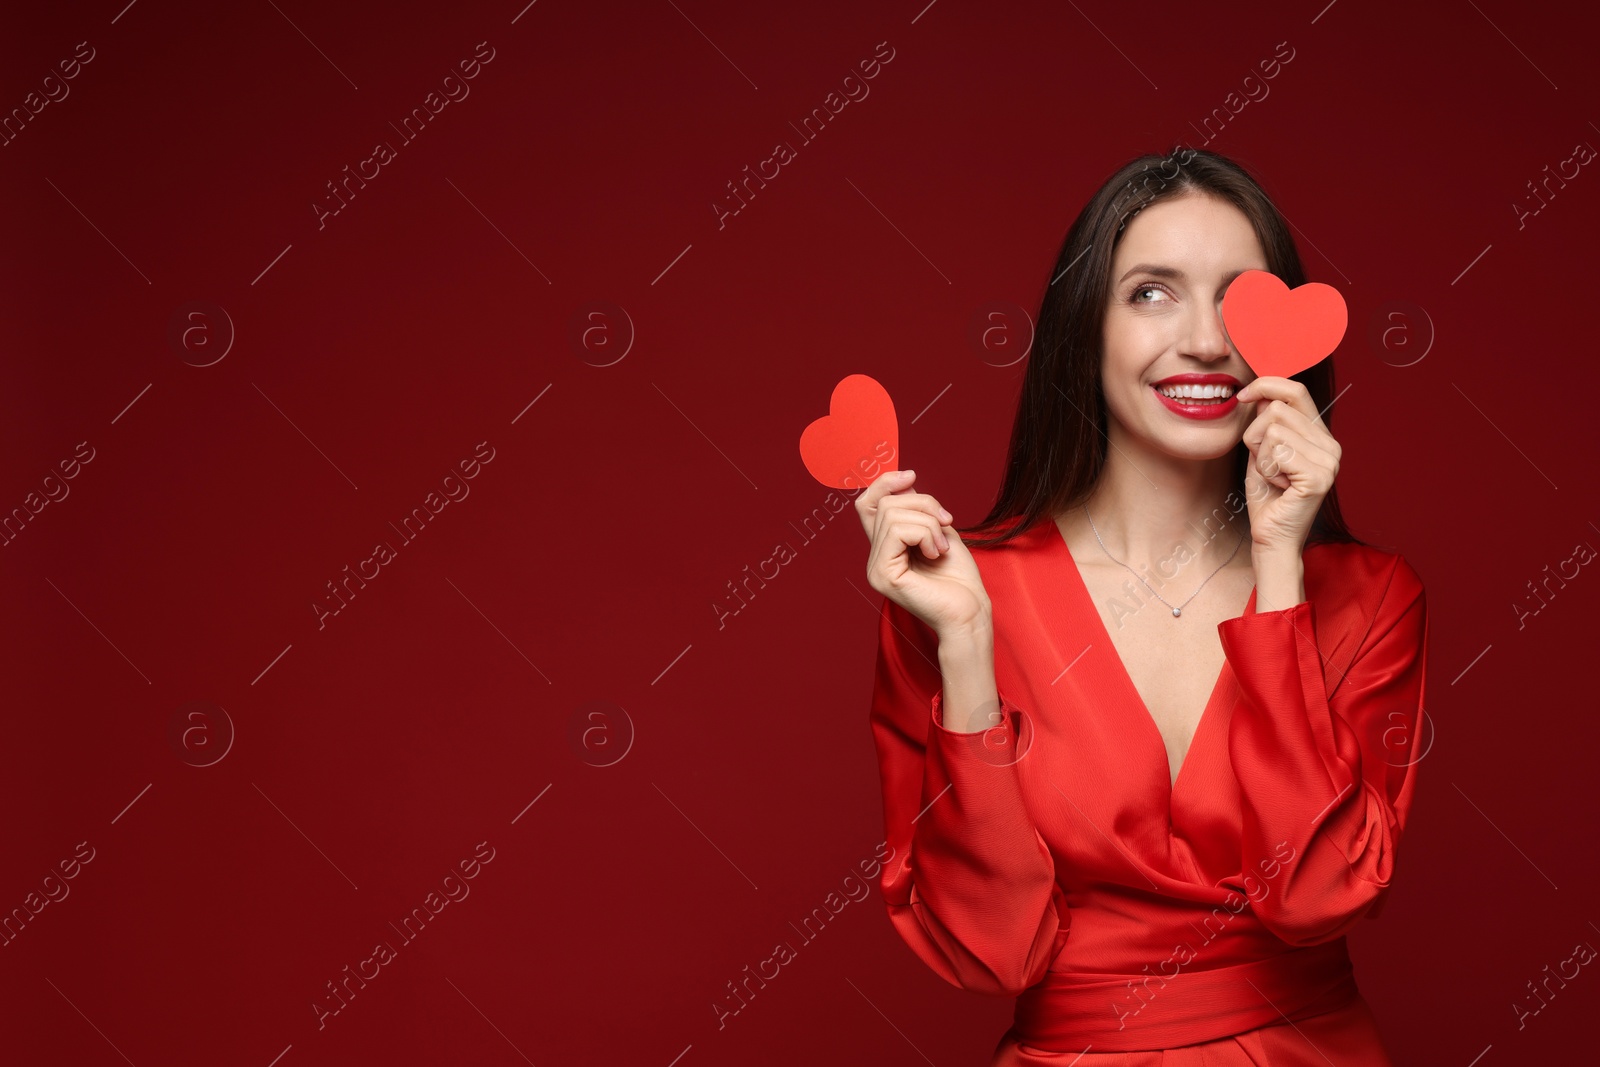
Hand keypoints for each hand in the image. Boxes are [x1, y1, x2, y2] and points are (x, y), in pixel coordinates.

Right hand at [855, 469, 992, 638]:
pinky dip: (925, 534)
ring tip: (941, 547)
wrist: (970, 611)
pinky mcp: (882, 574)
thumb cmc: (959, 577)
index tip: (911, 476)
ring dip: (928, 523)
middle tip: (946, 525)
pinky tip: (936, 554)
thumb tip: (904, 480)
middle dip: (923, 504)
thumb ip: (918, 509)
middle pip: (886, 504)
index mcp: (885, 548)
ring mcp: (874, 568)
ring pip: (893, 514)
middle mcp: (874, 558)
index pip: (867, 504)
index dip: (884, 483)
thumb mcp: (939, 529)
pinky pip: (899, 530)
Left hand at [1234, 375, 1340, 558]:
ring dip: (1261, 455)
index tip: (1244, 395)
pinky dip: (1267, 469)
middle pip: (1278, 408)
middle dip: (1256, 435)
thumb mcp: (1262, 452)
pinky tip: (1279, 486)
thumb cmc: (1267, 497)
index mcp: (1320, 436)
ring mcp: (1329, 461)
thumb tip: (1262, 393)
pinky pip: (1277, 451)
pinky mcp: (1319, 476)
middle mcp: (1331, 445)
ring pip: (1274, 429)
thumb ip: (1266, 423)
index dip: (1267, 385)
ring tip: (1274, 477)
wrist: (1271, 536)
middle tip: (1265, 463)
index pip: (1297, 391)